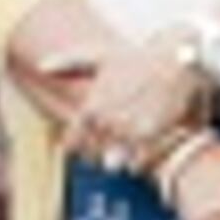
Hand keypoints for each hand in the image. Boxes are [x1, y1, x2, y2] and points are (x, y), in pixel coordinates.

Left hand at [53, 22, 203, 167]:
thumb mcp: (101, 55)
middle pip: (96, 155)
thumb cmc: (138, 57)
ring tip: (129, 143)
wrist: (178, 56)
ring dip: (120, 157)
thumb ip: (69, 63)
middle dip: (102, 151)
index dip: (79, 145)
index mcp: (92, 105)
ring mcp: (128, 129)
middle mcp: (107, 119)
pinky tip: (143, 147)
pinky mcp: (150, 135)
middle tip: (115, 139)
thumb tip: (41, 66)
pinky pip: (137, 164)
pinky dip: (138, 161)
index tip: (88, 140)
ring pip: (115, 162)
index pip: (74, 142)